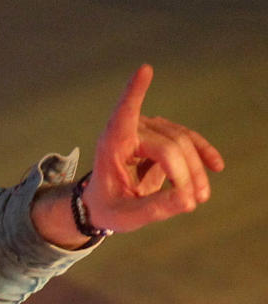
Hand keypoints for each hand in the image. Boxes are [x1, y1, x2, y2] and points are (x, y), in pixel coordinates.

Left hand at [83, 64, 223, 233]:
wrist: (104, 202)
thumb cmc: (107, 207)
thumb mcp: (124, 216)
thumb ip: (153, 209)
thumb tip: (187, 200)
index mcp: (112, 145)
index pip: (125, 115)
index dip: (135, 94)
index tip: (144, 71)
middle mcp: (131, 130)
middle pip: (169, 146)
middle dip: (185, 175)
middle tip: (192, 202)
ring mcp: (149, 129)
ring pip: (182, 142)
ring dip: (195, 170)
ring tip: (201, 197)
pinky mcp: (163, 135)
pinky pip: (188, 141)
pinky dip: (202, 153)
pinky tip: (216, 166)